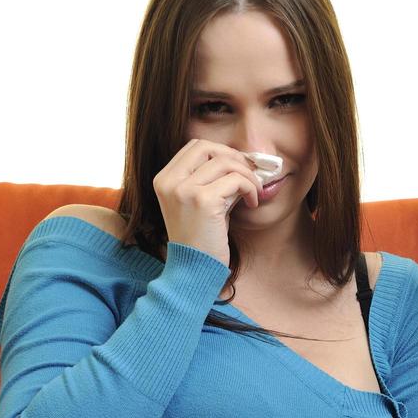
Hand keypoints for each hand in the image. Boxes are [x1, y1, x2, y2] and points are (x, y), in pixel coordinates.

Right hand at [152, 139, 262, 264]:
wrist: (193, 271)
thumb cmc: (202, 239)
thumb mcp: (200, 202)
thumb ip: (213, 179)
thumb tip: (242, 160)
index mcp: (164, 180)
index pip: (194, 146)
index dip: (221, 151)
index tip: (238, 166)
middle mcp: (169, 181)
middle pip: (207, 147)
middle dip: (234, 157)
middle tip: (250, 175)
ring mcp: (183, 190)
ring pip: (225, 162)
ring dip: (247, 175)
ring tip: (254, 193)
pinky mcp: (202, 200)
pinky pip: (236, 180)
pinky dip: (250, 188)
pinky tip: (252, 204)